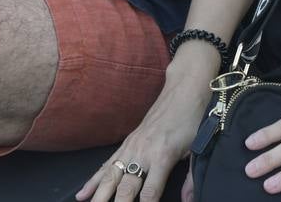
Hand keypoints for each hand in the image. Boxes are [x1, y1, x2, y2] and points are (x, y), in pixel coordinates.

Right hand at [76, 63, 214, 201]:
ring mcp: (132, 147)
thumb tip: (189, 200)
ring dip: (99, 194)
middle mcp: (143, 153)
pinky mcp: (127, 142)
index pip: (150, 192)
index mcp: (162, 157)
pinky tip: (83, 193)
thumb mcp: (197, 148)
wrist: (184, 90)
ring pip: (110, 176)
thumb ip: (191, 178)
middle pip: (125, 187)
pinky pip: (107, 164)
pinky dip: (94, 180)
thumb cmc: (192, 119)